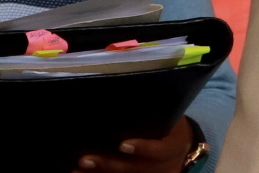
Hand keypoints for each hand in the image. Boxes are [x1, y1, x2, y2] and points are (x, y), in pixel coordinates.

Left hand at [77, 117, 197, 172]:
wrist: (181, 147)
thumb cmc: (171, 122)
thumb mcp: (172, 115)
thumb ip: (155, 110)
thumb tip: (125, 94)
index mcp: (173, 145)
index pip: (159, 150)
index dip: (142, 148)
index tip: (123, 145)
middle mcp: (163, 166)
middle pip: (136, 169)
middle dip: (109, 164)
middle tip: (86, 159)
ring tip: (76, 169)